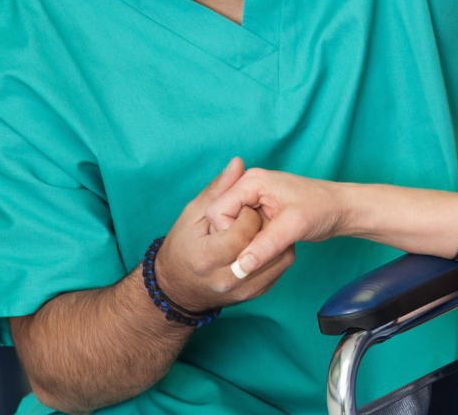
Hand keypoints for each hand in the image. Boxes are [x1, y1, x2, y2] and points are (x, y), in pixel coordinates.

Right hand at [153, 158, 295, 312]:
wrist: (178, 288)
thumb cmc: (182, 246)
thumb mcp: (193, 214)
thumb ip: (218, 190)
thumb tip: (238, 163)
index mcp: (205, 257)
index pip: (242, 232)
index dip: (249, 215)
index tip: (246, 208)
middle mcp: (224, 279)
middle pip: (262, 246)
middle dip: (265, 225)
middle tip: (260, 215)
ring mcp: (240, 290)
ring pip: (277, 260)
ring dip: (277, 238)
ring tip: (266, 226)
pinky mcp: (252, 295)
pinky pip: (278, 271)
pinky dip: (278, 252)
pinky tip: (268, 241)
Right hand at [205, 168, 349, 277]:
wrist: (342, 209)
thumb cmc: (322, 207)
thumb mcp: (293, 226)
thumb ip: (264, 246)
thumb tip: (240, 268)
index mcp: (250, 182)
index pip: (218, 212)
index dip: (231, 232)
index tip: (256, 238)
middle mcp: (247, 190)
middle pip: (222, 224)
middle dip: (241, 239)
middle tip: (269, 238)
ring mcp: (252, 204)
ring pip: (233, 234)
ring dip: (250, 245)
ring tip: (275, 239)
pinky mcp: (258, 218)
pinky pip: (245, 238)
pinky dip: (257, 247)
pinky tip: (275, 243)